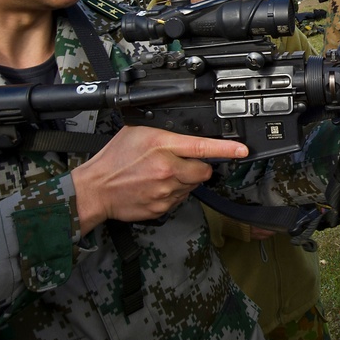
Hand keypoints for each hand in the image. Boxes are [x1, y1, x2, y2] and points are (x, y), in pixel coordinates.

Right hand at [72, 126, 247, 232]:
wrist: (96, 190)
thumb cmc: (114, 159)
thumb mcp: (138, 132)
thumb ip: (165, 131)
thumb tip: (186, 132)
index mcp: (161, 146)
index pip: (202, 146)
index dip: (227, 148)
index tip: (242, 150)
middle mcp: (167, 170)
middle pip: (203, 170)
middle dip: (198, 166)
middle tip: (178, 162)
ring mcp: (166, 192)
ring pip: (192, 185)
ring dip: (184, 180)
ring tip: (160, 174)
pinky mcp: (162, 208)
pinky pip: (180, 199)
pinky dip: (173, 193)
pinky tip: (155, 187)